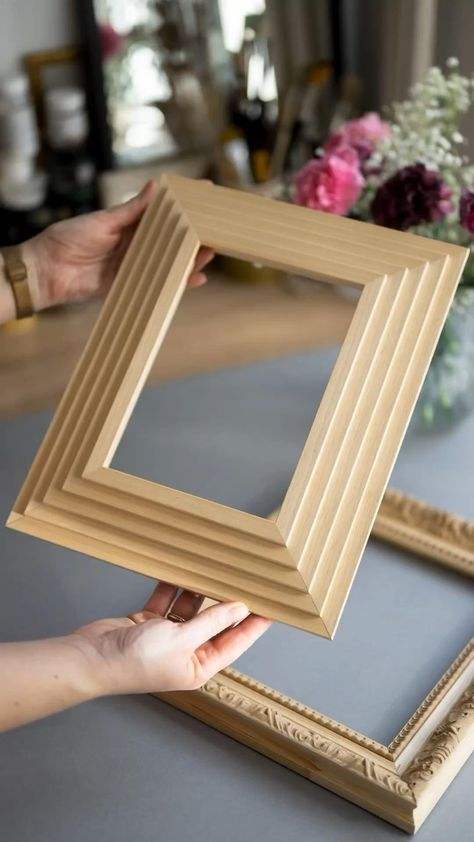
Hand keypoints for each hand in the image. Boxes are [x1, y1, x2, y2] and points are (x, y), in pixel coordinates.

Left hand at [23, 180, 212, 309]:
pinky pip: (158, 284)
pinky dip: (176, 283)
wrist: (48, 270)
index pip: (163, 213)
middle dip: (194, 236)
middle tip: (217, 230)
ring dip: (190, 259)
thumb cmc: (69, 238)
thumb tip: (155, 186)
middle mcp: (136, 244)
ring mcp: (135, 265)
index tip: (206, 196)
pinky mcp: (131, 284)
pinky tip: (194, 279)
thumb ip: (131, 209)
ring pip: (169, 262)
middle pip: (172, 240)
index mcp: (129, 223)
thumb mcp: (102, 220)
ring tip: (210, 253)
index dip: (184, 207)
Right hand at [73, 583, 270, 695]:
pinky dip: (173, 586)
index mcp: (198, 666)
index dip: (253, 624)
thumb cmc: (135, 661)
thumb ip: (211, 621)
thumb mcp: (181, 639)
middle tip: (245, 578)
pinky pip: (167, 600)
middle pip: (213, 623)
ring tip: (215, 567)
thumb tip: (239, 608)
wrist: (92, 658)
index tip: (271, 606)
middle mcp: (185, 653)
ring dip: (198, 589)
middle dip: (226, 601)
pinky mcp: (148, 622)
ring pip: (190, 608)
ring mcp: (166, 637)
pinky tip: (181, 568)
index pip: (234, 642)